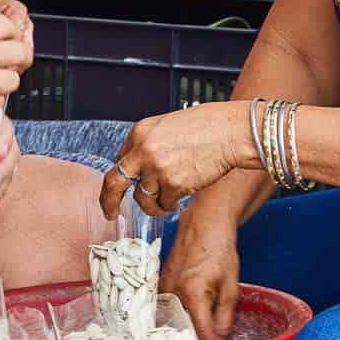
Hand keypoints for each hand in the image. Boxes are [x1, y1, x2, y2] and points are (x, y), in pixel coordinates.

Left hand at [99, 104, 253, 222]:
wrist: (230, 131)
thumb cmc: (207, 127)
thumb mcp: (167, 126)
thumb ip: (148, 145)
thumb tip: (137, 168)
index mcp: (139, 132)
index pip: (118, 161)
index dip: (121, 179)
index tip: (116, 191)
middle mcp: (143, 150)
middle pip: (114, 183)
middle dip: (109, 202)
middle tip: (110, 213)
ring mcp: (157, 168)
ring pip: (142, 199)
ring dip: (152, 206)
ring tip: (164, 204)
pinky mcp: (174, 184)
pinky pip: (165, 204)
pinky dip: (171, 205)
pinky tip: (179, 198)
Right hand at [164, 208, 241, 339]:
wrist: (202, 226)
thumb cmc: (220, 253)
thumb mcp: (230, 289)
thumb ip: (224, 320)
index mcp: (193, 294)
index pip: (201, 334)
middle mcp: (172, 294)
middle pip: (180, 333)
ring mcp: (161, 290)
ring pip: (169, 324)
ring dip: (180, 337)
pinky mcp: (157, 287)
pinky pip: (164, 312)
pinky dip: (173, 323)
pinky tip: (180, 331)